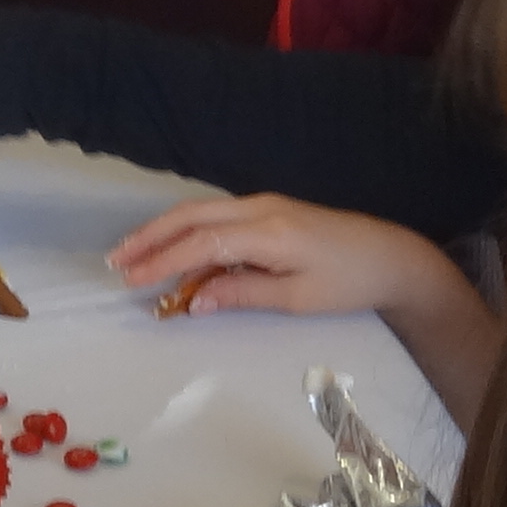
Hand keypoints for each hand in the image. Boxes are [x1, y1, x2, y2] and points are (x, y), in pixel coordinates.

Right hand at [112, 196, 466, 328]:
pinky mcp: (270, 211)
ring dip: (165, 231)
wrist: (391, 257)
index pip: (199, 243)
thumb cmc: (348, 282)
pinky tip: (177, 255)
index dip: (161, 261)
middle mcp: (259, 208)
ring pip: (201, 213)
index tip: (130, 280)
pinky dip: (190, 233)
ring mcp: (264, 205)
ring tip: (134, 255)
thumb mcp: (296, 297)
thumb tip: (194, 301)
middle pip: (191, 216)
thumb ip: (242, 293)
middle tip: (116, 261)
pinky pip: (219, 218)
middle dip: (150, 237)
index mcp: (266, 231)